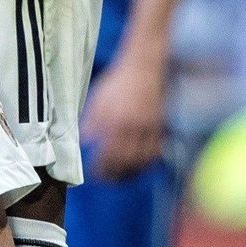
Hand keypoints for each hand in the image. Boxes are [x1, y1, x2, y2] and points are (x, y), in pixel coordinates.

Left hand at [81, 45, 166, 179]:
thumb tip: (84, 142)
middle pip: (125, 162)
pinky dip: (149, 161)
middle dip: (116, 175)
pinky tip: (141, 163)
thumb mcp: (99, 99)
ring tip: (123, 176)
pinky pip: (156, 150)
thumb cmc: (119, 81)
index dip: (101, 169)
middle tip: (108, 180)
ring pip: (143, 159)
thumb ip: (92, 122)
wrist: (145, 66)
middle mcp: (133, 128)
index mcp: (115, 122)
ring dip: (132, 172)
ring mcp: (149, 128)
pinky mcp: (161, 126)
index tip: (95, 175)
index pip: (107, 155)